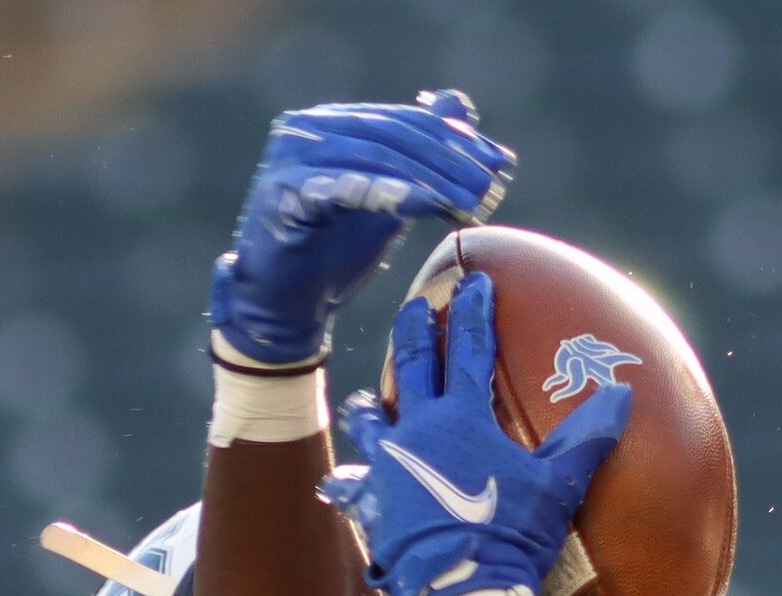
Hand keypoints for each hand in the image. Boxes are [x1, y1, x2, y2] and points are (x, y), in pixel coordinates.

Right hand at [209, 90, 514, 367]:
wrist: (286, 303)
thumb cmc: (337, 250)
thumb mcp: (390, 199)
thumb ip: (421, 154)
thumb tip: (460, 105)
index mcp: (336, 124)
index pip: (407, 122)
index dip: (456, 141)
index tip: (500, 165)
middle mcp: (310, 130)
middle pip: (393, 136)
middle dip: (448, 161)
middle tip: (491, 189)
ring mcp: (291, 158)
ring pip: (372, 158)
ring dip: (427, 179)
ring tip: (469, 202)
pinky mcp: (281, 193)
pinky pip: (339, 187)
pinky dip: (384, 190)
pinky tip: (423, 203)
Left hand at [318, 270, 630, 595]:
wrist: (462, 588)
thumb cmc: (512, 534)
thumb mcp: (559, 485)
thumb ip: (588, 437)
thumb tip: (623, 394)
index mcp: (463, 416)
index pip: (470, 348)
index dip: (474, 311)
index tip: (474, 281)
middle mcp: (418, 430)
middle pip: (412, 365)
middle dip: (415, 330)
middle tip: (415, 307)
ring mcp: (389, 467)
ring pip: (371, 421)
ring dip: (371, 406)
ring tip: (369, 400)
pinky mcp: (373, 506)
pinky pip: (352, 491)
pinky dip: (346, 486)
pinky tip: (338, 484)